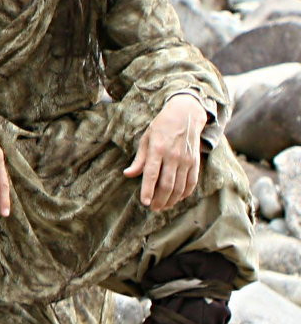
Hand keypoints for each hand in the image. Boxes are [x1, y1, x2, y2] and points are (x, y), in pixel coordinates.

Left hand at [123, 93, 204, 211]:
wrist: (185, 115)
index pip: (151, 174)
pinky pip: (191, 182)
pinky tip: (177, 199)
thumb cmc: (161, 127)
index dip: (147, 190)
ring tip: (163, 206)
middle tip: (152, 208)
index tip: (144, 202)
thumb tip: (128, 174)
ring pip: (179, 186)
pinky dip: (185, 193)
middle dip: (159, 199)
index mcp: (157, 149)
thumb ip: (139, 159)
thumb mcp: (146, 138)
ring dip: (171, 200)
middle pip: (167, 184)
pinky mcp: (195, 162)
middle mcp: (173, 156)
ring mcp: (186, 160)